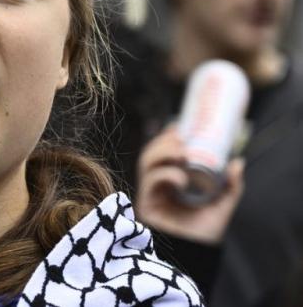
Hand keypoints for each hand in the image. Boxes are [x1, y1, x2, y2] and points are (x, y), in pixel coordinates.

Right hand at [135, 129, 244, 243]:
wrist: (193, 257)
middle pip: (149, 155)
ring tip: (182, 154)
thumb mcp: (220, 206)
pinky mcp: (145, 205)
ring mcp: (149, 194)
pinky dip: (164, 175)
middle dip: (163, 142)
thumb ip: (230, 186)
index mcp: (168, 182)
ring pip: (145, 164)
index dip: (166, 138)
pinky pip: (149, 183)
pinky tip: (180, 178)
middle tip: (181, 138)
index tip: (179, 126)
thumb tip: (238, 161)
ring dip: (162, 153)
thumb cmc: (201, 235)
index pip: (161, 154)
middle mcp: (155, 186)